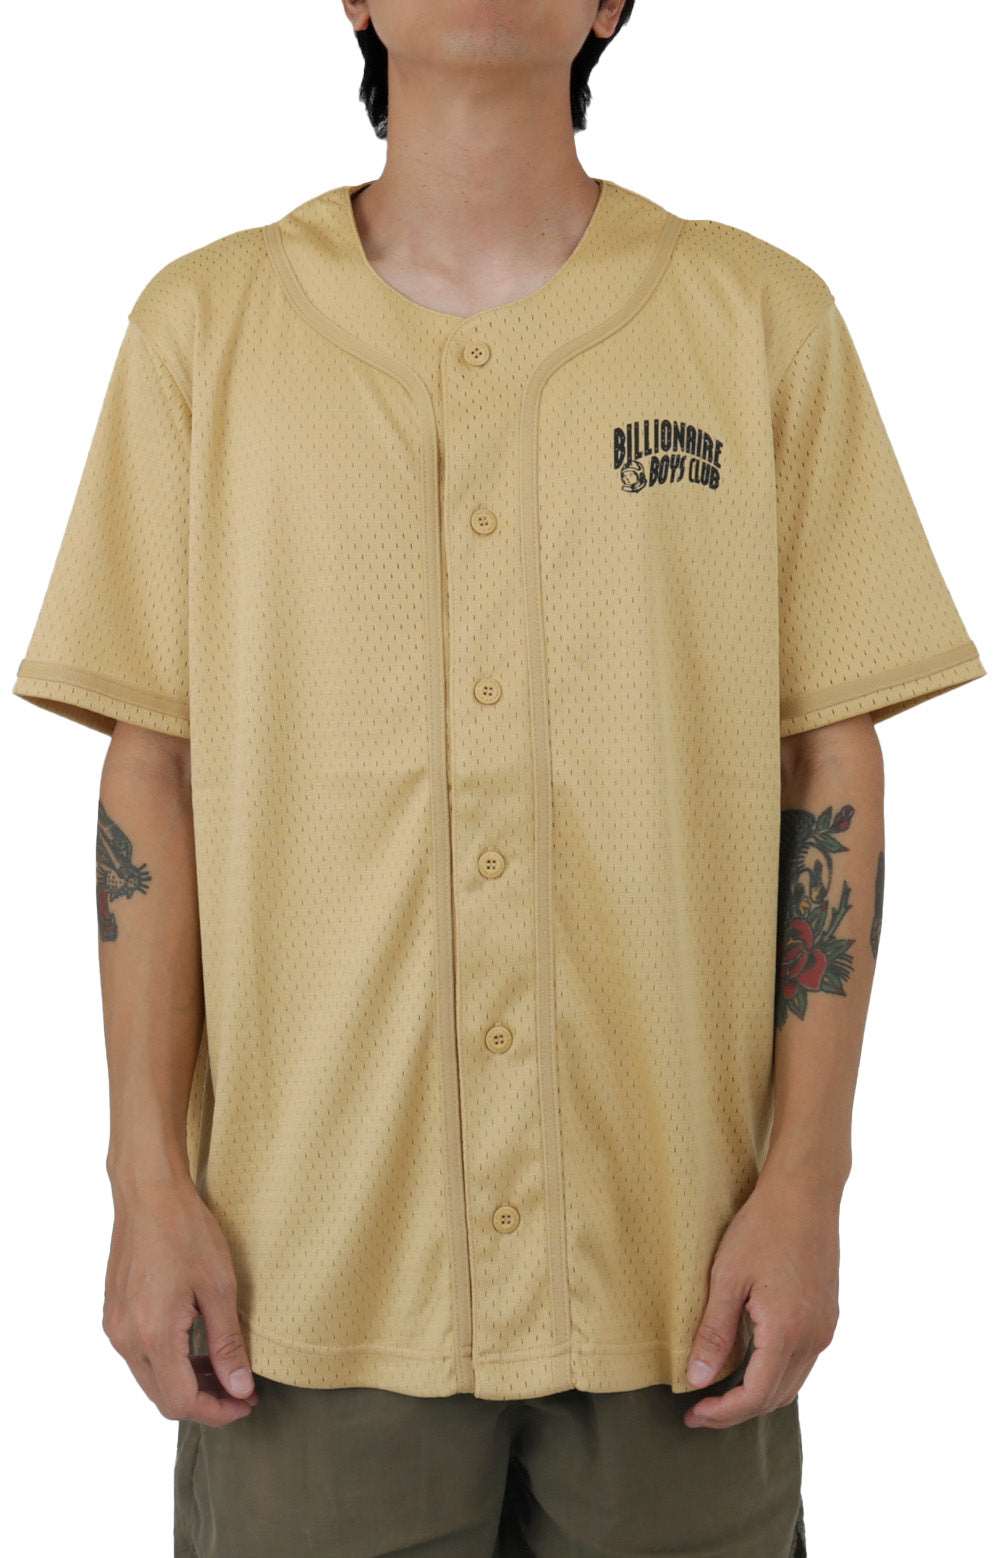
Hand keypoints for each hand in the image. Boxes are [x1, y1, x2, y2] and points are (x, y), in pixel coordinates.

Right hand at [103, 1175, 257, 1425]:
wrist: (148, 1193)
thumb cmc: (186, 1231)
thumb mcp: (218, 1287)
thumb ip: (227, 1343)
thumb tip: (240, 1390)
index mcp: (152, 1335)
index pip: (181, 1401)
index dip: (217, 1412)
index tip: (247, 1403)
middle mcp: (126, 1338)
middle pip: (163, 1397)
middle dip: (205, 1401)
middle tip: (242, 1390)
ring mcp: (116, 1326)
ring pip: (151, 1379)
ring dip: (187, 1382)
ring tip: (225, 1368)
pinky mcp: (115, 1313)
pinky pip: (141, 1356)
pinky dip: (170, 1362)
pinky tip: (197, 1346)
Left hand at [683, 1170, 840, 1428]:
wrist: (806, 1192)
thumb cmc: (763, 1228)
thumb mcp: (727, 1278)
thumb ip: (714, 1333)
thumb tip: (697, 1380)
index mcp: (788, 1332)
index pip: (755, 1396)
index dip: (723, 1413)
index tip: (693, 1414)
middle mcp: (814, 1338)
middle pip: (776, 1397)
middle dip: (737, 1410)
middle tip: (700, 1410)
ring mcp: (824, 1328)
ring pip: (792, 1383)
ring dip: (757, 1394)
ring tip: (719, 1391)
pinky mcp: (826, 1316)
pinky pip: (801, 1362)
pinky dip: (774, 1373)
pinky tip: (748, 1362)